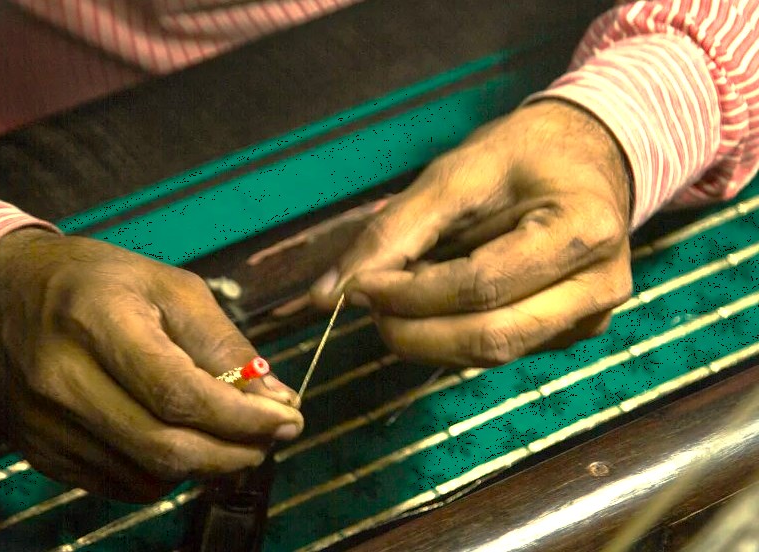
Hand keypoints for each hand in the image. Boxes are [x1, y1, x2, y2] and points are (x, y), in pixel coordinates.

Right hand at [0, 229, 303, 501]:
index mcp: (96, 322)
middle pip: (164, 447)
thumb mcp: (170, 287)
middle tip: (272, 440)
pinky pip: (121, 484)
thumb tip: (276, 397)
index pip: (179, 394)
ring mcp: (45, 424)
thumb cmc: (95, 281)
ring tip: (234, 437)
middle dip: (234, 452)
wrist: (2, 295)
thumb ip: (224, 342)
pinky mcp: (40, 452)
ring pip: (148, 474)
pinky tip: (184, 442)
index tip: (287, 420)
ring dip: (206, 465)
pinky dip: (167, 473)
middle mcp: (61, 380)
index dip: (242, 418)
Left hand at [312, 99, 632, 367]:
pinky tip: (433, 303)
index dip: (411, 295)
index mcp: (582, 231)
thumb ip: (394, 231)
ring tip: (396, 300)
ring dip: (428, 337)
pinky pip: (502, 348)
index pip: (482, 285)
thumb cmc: (526, 152)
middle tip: (368, 306)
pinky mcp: (574, 332)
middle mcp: (599, 287)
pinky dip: (452, 333)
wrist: (591, 155)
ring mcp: (591, 317)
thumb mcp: (457, 171)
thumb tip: (326, 294)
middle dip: (414, 332)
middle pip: (491, 338)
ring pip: (493, 354)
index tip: (358, 286)